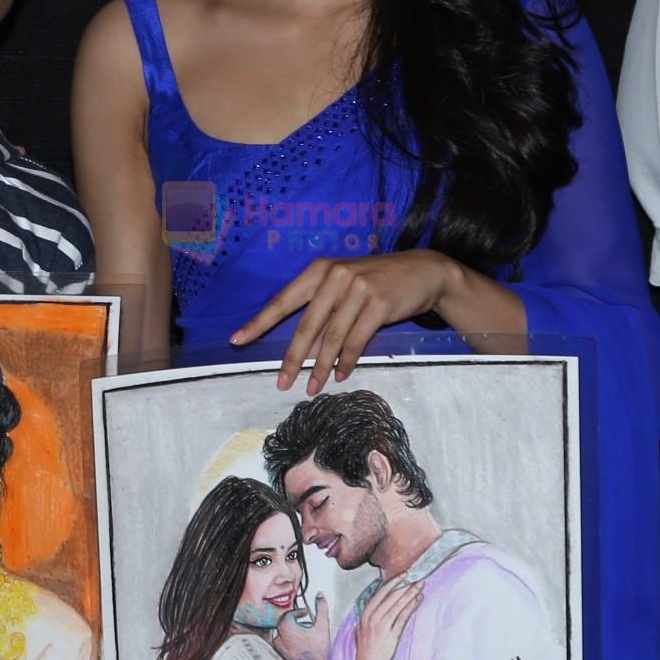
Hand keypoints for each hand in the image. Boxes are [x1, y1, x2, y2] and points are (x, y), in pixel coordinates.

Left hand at [230, 251, 465, 392]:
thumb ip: (322, 309)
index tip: (237, 340)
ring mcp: (357, 289)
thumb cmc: (377, 281)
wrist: (422, 271)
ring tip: (312, 388)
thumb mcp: (345, 285)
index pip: (283, 300)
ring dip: (320, 368)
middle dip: (292, 359)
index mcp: (319, 270)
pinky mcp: (377, 304)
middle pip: (306, 326)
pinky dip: (345, 362)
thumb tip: (301, 348)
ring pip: (331, 339)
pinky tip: (339, 375)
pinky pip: (355, 341)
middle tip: (280, 383)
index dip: (259, 322)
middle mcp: (334, 277)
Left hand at [272, 593, 332, 659]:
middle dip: (295, 621)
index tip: (305, 613)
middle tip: (305, 622)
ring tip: (304, 633)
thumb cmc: (317, 651)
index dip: (298, 612)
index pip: (289, 614)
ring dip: (292, 631)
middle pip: (284, 623)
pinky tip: (301, 643)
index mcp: (286, 628)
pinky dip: (290, 640)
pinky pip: (282, 643)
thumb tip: (320, 596)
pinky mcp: (282, 655)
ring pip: (282, 633)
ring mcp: (279, 647)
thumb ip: (321, 608)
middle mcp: (279, 638)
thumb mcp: (322, 625)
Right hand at [352, 578, 425, 659]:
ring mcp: (381, 626)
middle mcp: (372, 618)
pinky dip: (411, 607)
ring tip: (419, 586)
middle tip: (415, 576)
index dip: (393, 583)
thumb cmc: (367, 646)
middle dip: (404, 585)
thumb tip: (384, 599)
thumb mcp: (364, 626)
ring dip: (409, 593)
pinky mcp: (391, 635)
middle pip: (391, 597)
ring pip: (397, 605)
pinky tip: (418, 600)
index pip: (380, 593)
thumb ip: (372, 612)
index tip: (403, 575)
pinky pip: (402, 617)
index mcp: (365, 613)